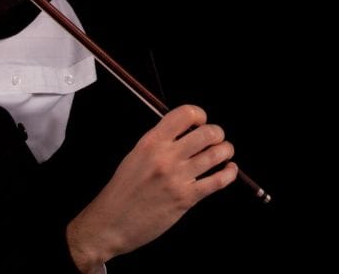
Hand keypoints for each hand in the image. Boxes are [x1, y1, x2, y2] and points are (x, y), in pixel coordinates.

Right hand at [66, 104, 236, 271]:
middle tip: (217, 138)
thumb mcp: (136, 155)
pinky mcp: (185, 199)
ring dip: (226, 150)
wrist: (109, 224)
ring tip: (226, 152)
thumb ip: (160, 141)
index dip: (199, 114)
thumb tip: (186, 130)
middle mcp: (166, 157)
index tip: (201, 121)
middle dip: (217, 133)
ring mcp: (177, 178)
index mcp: (152, 142)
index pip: (185, 114)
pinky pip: (217, 181)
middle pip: (207, 132)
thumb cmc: (122, 190)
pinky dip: (229, 173)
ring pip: (215, 154)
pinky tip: (230, 170)